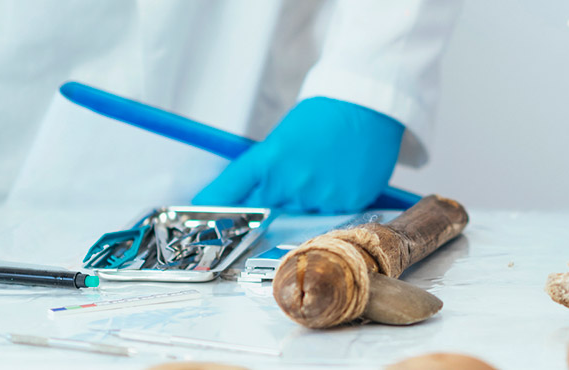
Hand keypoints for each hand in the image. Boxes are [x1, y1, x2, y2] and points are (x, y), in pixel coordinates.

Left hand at [193, 97, 403, 213]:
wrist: (367, 104)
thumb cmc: (326, 112)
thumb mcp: (285, 134)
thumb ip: (271, 168)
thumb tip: (261, 195)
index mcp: (269, 160)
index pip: (232, 190)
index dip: (216, 203)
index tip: (201, 212)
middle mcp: (291, 183)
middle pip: (270, 209)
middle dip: (275, 200)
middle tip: (295, 178)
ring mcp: (320, 196)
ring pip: (304, 213)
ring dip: (309, 199)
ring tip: (327, 168)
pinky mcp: (347, 202)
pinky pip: (334, 212)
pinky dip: (335, 198)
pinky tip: (343, 174)